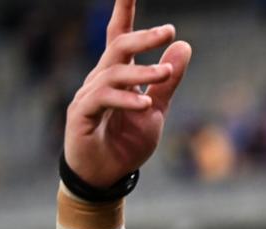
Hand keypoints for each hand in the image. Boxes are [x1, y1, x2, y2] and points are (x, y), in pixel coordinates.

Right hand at [63, 0, 191, 187]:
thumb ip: (167, 81)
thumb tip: (183, 45)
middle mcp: (100, 78)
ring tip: (165, 74)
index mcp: (117, 75)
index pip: (119, 36)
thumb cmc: (126, 142)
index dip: (124, 12)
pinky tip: (145, 104)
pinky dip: (126, 100)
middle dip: (143, 37)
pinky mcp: (81, 114)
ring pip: (114, 73)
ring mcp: (88, 95)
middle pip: (118, 47)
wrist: (106, 175)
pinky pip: (103, 99)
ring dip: (142, 72)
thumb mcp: (156, 110)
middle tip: (169, 31)